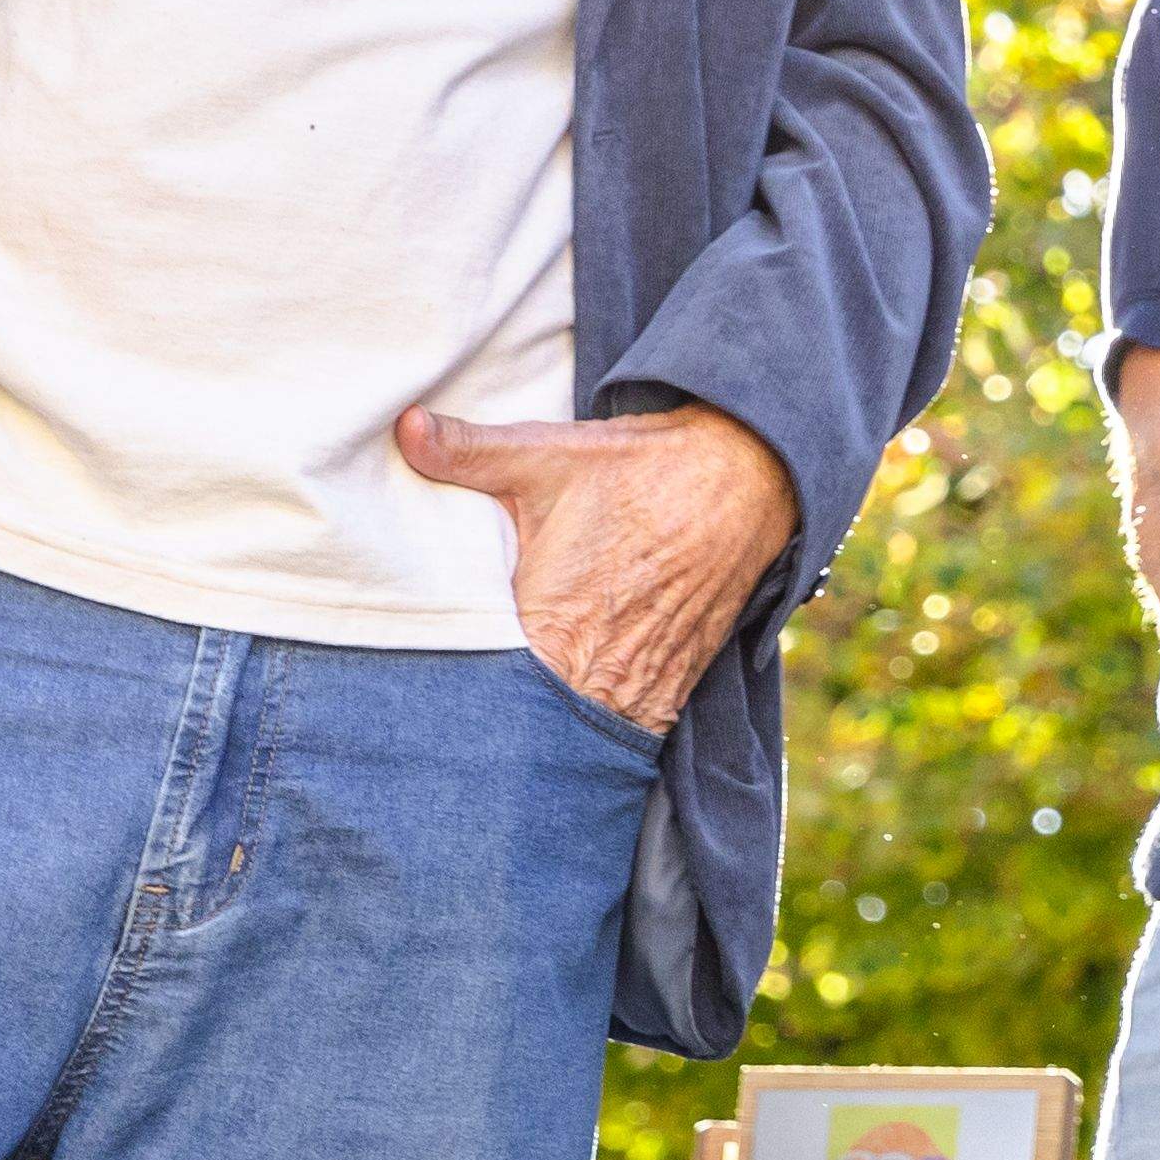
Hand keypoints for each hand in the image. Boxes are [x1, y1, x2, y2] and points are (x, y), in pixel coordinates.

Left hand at [402, 400, 795, 733]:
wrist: (758, 475)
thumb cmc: (646, 469)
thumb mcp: (553, 454)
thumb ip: (470, 451)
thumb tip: (402, 427)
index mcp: (554, 626)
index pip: (481, 694)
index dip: (452, 700)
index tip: (422, 696)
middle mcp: (601, 668)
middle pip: (530, 724)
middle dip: (499, 715)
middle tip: (461, 713)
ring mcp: (649, 682)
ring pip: (581, 731)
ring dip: (554, 722)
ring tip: (519, 714)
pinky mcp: (680, 680)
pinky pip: (627, 723)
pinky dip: (603, 717)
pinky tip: (581, 698)